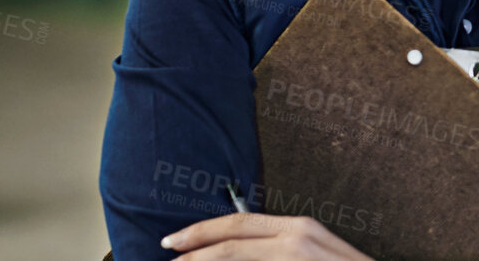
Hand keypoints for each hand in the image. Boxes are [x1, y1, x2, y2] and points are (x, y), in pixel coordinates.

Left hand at [160, 213, 372, 259]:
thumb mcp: (312, 254)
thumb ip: (279, 250)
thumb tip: (242, 255)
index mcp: (299, 228)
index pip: (241, 221)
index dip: (202, 230)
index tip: (175, 241)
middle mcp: (297, 237)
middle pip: (232, 238)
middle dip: (192, 247)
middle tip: (166, 254)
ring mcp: (297, 257)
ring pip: (236, 257)